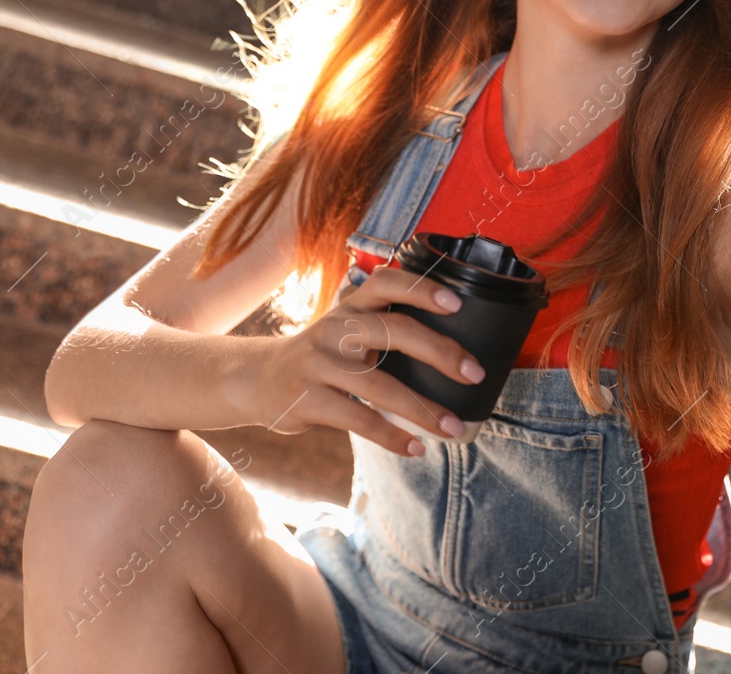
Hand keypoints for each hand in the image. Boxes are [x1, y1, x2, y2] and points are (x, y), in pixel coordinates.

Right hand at [242, 266, 486, 455]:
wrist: (255, 379)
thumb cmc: (320, 356)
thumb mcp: (345, 329)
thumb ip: (384, 327)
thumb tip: (452, 352)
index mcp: (350, 306)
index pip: (388, 282)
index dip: (423, 289)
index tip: (457, 303)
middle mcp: (335, 328)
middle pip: (394, 330)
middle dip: (440, 352)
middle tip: (474, 373)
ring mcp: (319, 364)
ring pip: (380, 385)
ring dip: (423, 409)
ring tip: (453, 428)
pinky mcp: (307, 400)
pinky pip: (358, 420)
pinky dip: (392, 436)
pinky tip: (415, 447)